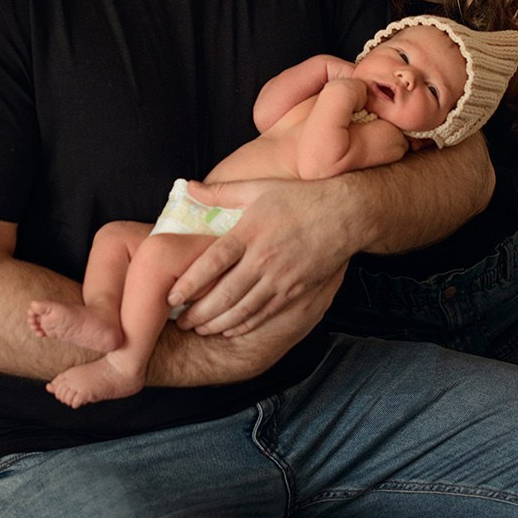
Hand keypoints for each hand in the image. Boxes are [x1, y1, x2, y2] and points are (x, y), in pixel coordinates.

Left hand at [170, 177, 352, 336]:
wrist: (345, 214)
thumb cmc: (299, 198)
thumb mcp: (259, 188)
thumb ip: (221, 192)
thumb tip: (188, 188)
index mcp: (250, 232)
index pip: (213, 262)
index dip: (190, 282)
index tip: (172, 295)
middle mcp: (264, 259)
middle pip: (225, 293)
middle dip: (199, 313)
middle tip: (180, 322)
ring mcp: (281, 278)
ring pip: (243, 309)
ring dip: (218, 323)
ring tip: (198, 329)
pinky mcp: (295, 291)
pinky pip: (265, 314)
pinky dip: (244, 325)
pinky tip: (229, 329)